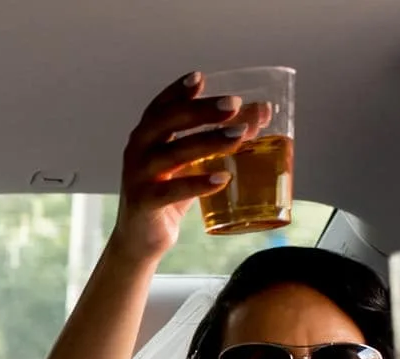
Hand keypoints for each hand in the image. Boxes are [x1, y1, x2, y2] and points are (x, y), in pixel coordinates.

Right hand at [111, 71, 270, 261]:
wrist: (140, 240)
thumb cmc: (168, 196)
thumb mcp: (194, 163)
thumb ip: (220, 138)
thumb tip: (262, 112)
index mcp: (146, 137)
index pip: (160, 107)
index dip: (177, 91)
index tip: (200, 78)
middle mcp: (137, 152)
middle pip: (166, 122)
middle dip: (200, 110)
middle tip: (234, 104)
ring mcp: (138, 177)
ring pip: (172, 153)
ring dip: (208, 141)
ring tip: (241, 135)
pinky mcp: (144, 203)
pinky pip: (171, 190)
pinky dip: (198, 183)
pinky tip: (223, 178)